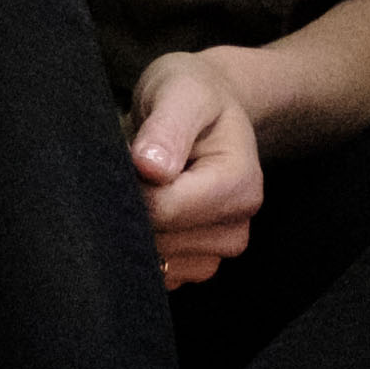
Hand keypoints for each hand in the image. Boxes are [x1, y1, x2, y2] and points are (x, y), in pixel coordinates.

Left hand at [122, 50, 270, 285]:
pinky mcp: (199, 264)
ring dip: (135, 230)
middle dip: (132, 209)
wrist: (206, 112)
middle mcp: (237, 225)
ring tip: (145, 188)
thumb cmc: (192, 96)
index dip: (132, 187)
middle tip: (135, 169)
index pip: (163, 209)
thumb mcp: (181, 92)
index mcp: (239, 184)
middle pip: (158, 241)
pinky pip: (158, 277)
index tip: (130, 157)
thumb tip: (151, 168)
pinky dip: (142, 250)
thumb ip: (168, 126)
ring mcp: (219, 250)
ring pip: (156, 264)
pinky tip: (146, 213)